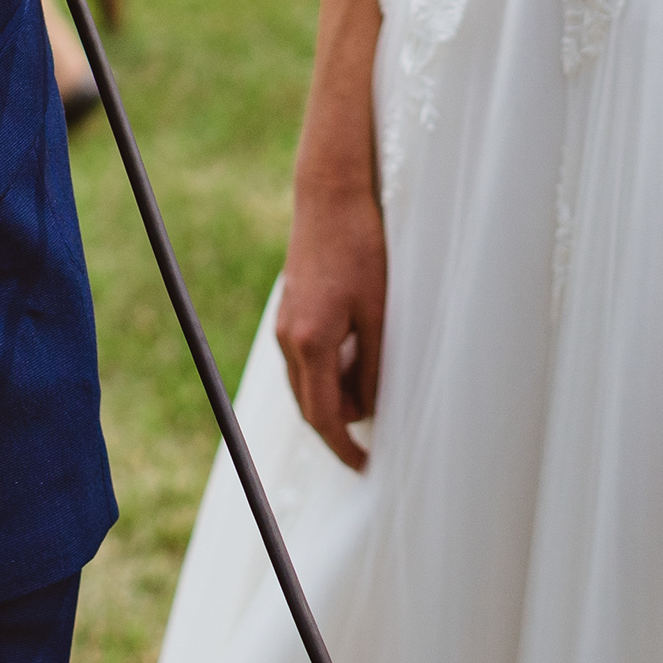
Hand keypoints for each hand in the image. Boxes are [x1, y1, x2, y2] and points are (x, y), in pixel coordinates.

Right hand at [273, 176, 387, 473]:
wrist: (329, 197)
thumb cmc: (360, 248)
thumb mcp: (378, 311)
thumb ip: (373, 363)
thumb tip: (372, 406)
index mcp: (312, 342)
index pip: (323, 416)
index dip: (343, 447)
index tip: (364, 465)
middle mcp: (289, 339)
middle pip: (309, 405)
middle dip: (340, 424)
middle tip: (378, 428)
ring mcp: (284, 325)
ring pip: (306, 383)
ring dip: (336, 395)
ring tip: (373, 384)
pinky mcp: (288, 312)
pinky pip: (304, 360)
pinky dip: (327, 372)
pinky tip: (356, 357)